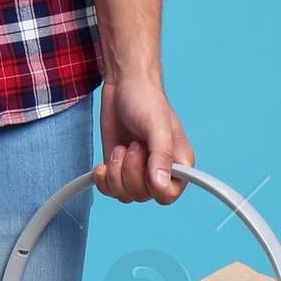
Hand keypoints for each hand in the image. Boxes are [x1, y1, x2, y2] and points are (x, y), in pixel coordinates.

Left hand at [94, 76, 192, 203]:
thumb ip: (162, 155)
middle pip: (142, 195)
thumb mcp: (157, 125)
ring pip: (124, 195)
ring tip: (120, 148)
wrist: (123, 85)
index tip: (146, 163)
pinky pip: (109, 189)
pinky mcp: (117, 167)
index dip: (153, 186)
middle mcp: (159, 170)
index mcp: (178, 164)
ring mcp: (137, 170)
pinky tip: (102, 165)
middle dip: (130, 172)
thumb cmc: (146, 100)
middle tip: (133, 145)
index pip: (168, 195)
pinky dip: (103, 180)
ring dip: (116, 174)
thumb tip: (161, 184)